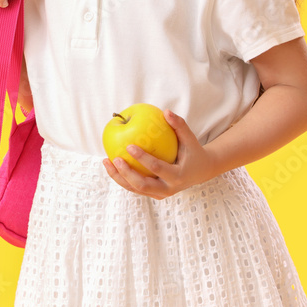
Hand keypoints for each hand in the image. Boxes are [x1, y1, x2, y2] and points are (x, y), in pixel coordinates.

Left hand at [102, 110, 218, 199]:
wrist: (200, 171)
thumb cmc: (193, 151)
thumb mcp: (190, 138)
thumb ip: (179, 125)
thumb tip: (165, 111)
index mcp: (178, 176)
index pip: (157, 168)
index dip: (142, 158)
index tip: (129, 146)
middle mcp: (169, 189)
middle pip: (143, 185)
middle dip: (126, 173)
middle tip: (115, 159)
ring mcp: (160, 194)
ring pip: (135, 189)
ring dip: (119, 177)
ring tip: (106, 162)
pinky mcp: (154, 194)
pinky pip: (135, 188)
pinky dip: (122, 178)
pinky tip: (111, 164)